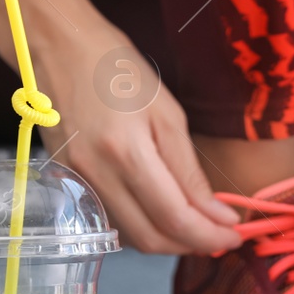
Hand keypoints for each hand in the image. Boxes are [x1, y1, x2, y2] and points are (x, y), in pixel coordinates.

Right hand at [24, 14, 241, 255]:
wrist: (59, 49)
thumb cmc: (117, 70)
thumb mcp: (167, 113)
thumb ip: (189, 171)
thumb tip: (216, 213)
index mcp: (127, 151)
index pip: (175, 216)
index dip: (209, 234)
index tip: (234, 234)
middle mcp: (97, 175)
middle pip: (151, 237)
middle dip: (192, 244)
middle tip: (220, 236)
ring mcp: (77, 182)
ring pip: (130, 237)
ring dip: (168, 241)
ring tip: (196, 227)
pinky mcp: (67, 183)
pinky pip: (111, 222)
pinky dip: (141, 228)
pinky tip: (161, 216)